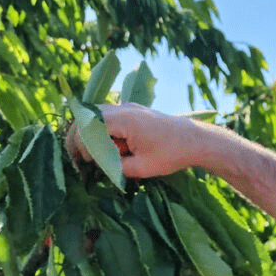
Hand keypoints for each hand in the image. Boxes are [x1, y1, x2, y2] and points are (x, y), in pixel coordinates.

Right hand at [64, 103, 200, 178]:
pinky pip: (108, 117)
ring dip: (89, 133)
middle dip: (79, 137)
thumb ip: (116, 167)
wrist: (195, 140)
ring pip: (96, 115)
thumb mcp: (142, 167)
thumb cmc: (172, 154)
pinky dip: (101, 130)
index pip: (89, 125)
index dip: (82, 144)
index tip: (88, 162)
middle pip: (88, 116)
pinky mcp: (133, 112)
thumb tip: (99, 167)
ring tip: (90, 154)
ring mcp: (128, 107)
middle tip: (80, 159)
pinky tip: (107, 148)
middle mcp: (124, 108)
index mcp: (125, 119)